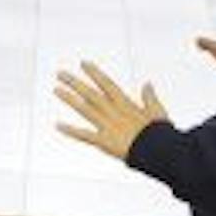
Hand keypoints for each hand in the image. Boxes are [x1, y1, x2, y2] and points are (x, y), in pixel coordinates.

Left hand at [54, 61, 169, 161]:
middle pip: (91, 93)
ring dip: (69, 98)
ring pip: (85, 109)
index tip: (83, 63)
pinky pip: (84, 135)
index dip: (94, 73)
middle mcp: (113, 112)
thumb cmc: (159, 133)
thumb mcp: (157, 111)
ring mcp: (107, 125)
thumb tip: (147, 84)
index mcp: (125, 104)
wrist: (158, 151)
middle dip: (75, 82)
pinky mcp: (104, 141)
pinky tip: (58, 125)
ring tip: (56, 89)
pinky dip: (71, 130)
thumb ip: (149, 97)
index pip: (106, 84)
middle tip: (60, 73)